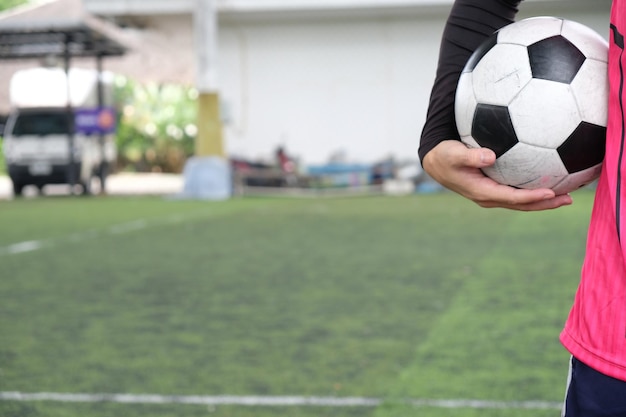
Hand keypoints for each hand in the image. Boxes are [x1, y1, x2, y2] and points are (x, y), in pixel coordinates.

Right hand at [422, 140, 572, 210]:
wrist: (436, 163)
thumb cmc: (444, 156)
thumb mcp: (453, 154)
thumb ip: (471, 156)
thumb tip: (490, 156)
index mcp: (481, 191)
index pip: (511, 197)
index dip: (531, 196)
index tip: (551, 191)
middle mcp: (488, 197)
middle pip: (522, 204)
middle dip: (545, 203)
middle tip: (569, 199)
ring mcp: (492, 195)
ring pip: (522, 202)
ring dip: (544, 200)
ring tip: (567, 195)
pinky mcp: (494, 189)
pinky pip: (517, 194)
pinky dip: (534, 192)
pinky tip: (549, 183)